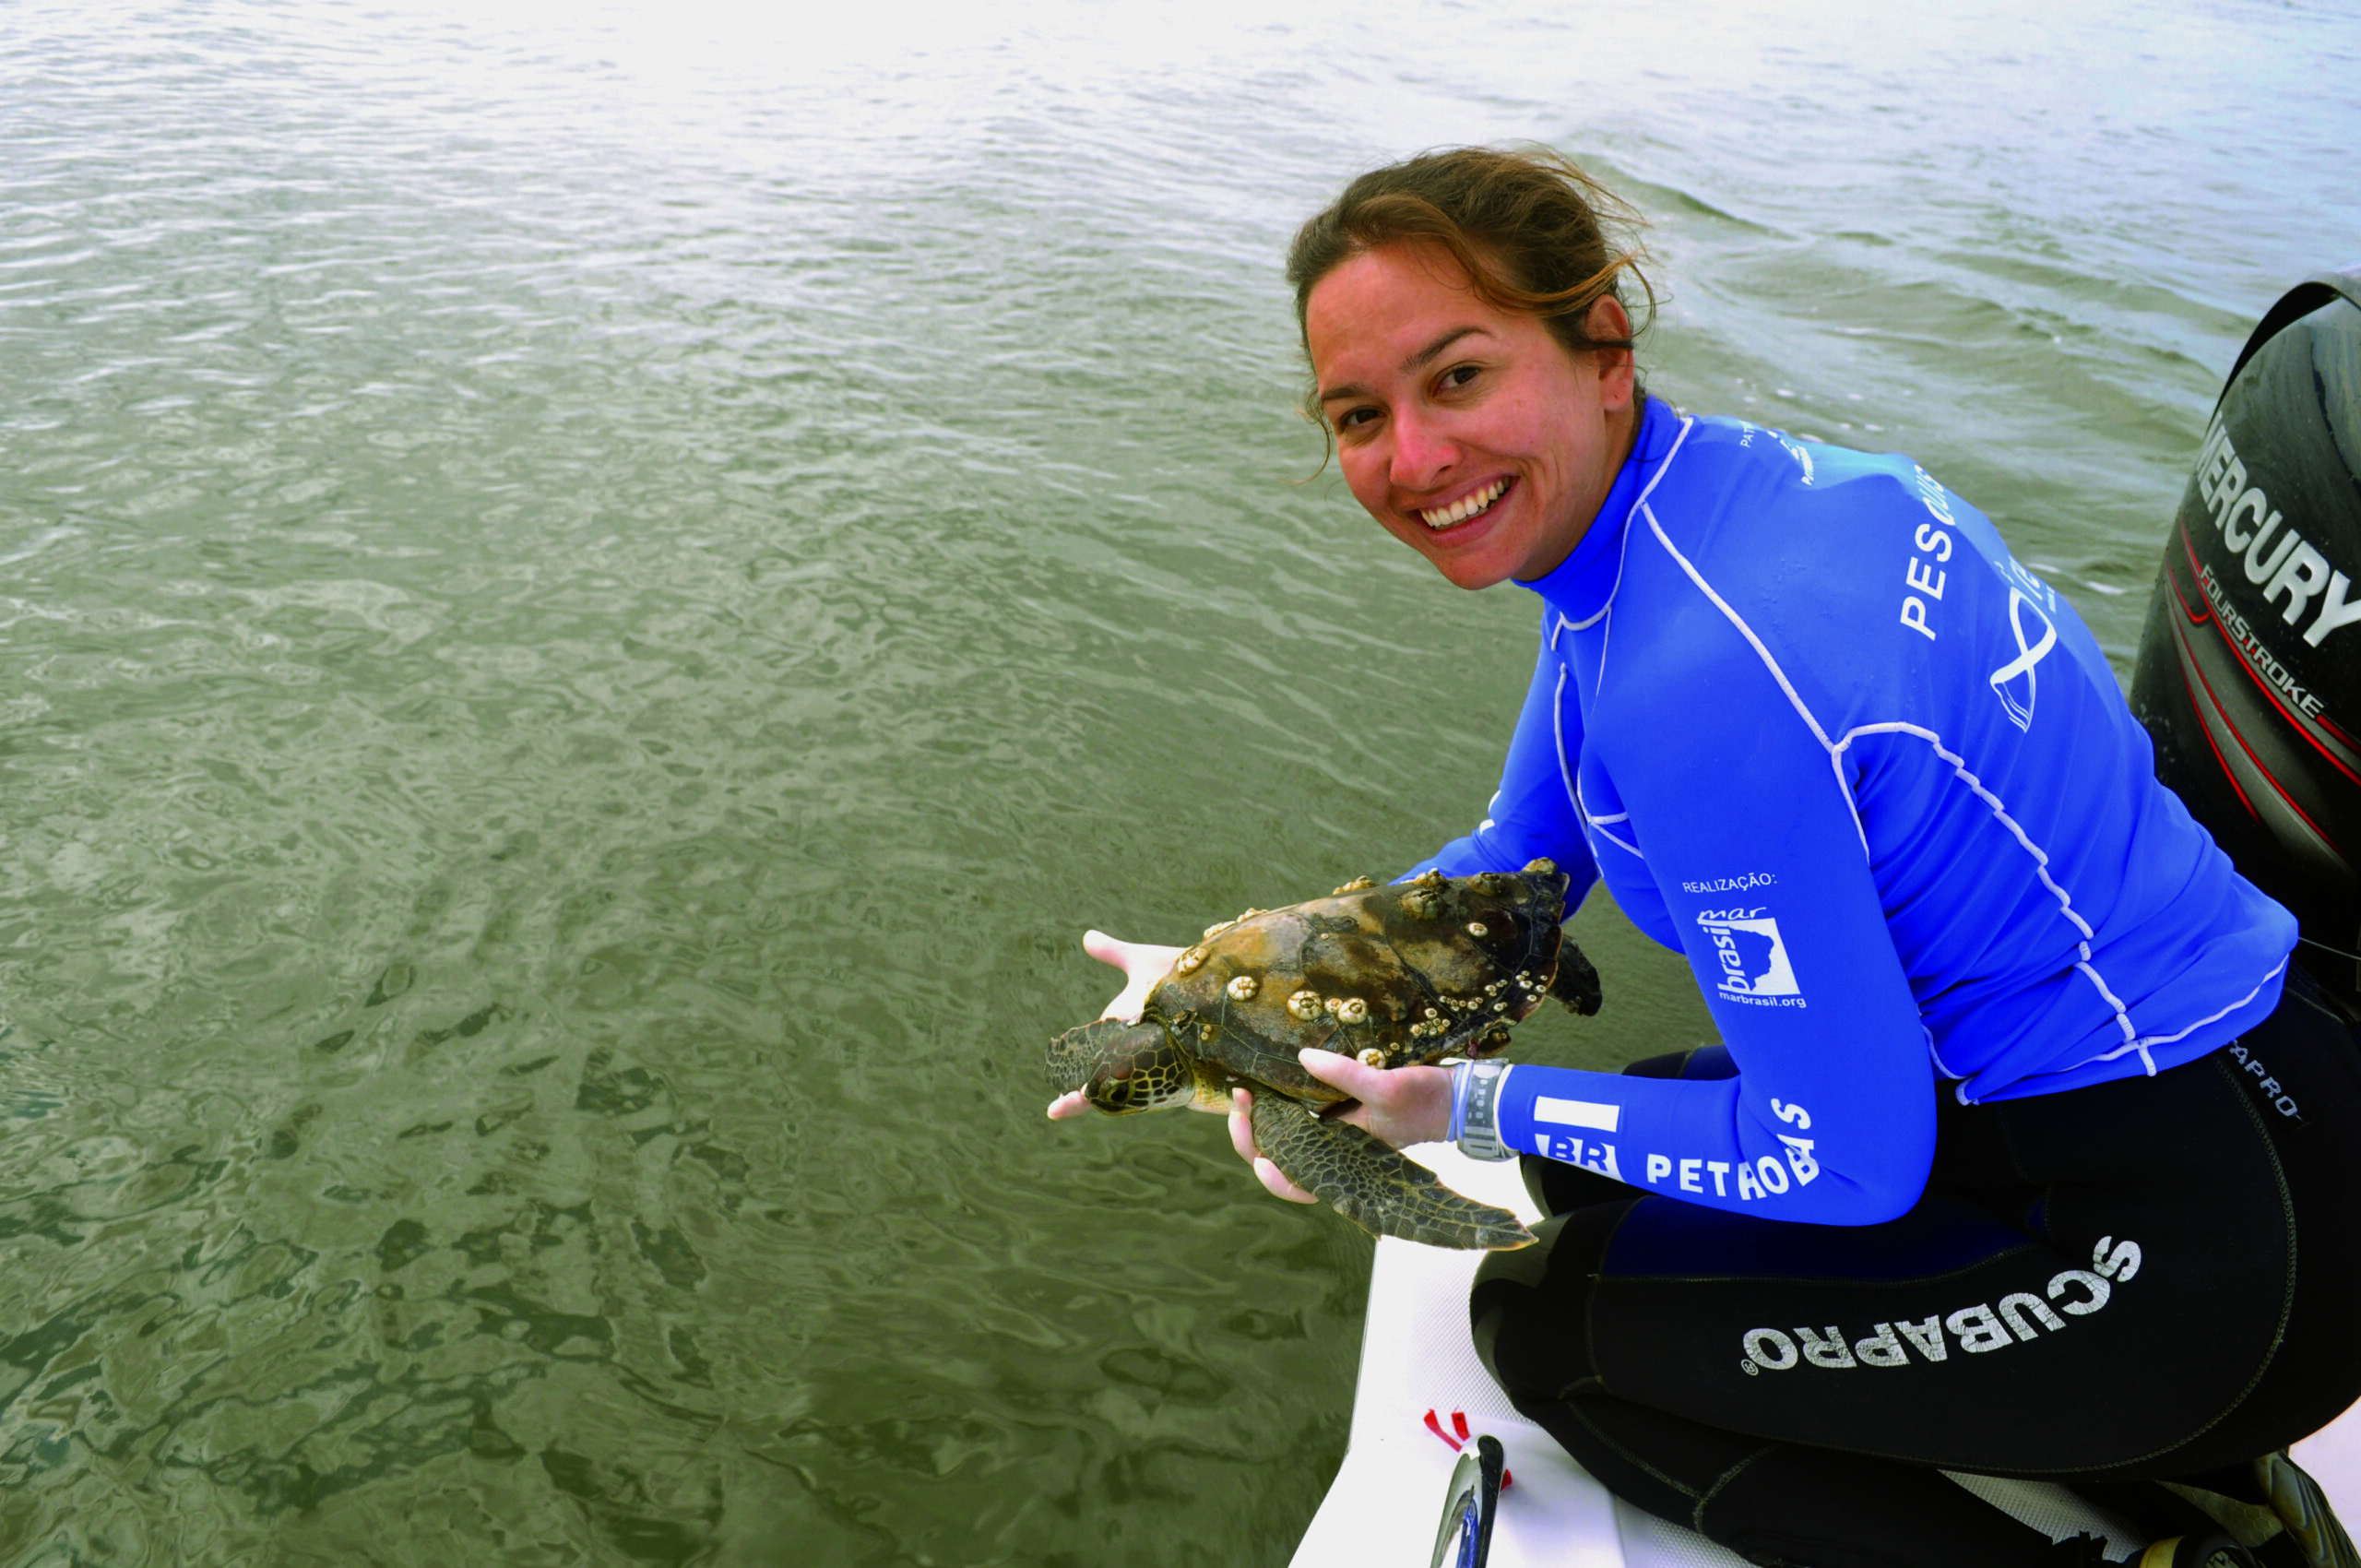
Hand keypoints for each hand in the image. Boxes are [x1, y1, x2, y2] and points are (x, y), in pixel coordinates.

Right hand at [1045, 929, 1189, 1121]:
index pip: (1094, 1068)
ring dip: (1116, 1092)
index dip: (1077, 1095)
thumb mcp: (1142, 962)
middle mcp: (1143, 1051)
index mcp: (1125, 1035)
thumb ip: (1113, 953)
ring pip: (1140, 1082)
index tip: (1053, 1111)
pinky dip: (1165, 1082)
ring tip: (1088, 1101)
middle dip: (1088, 1096)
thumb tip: (1087, 938)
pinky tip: (1143, 1094)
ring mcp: (1169, 1057)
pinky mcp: (1197, 1062)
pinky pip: (1180, 1077)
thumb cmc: (1182, 969)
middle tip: (1059, 1111)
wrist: (1224, 974)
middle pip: (1111, 1081)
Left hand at [1227, 1051, 1454, 1203]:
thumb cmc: (1423, 1101)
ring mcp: (1332, 1137)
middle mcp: (1332, 1153)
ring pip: (1284, 1140)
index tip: (1258, 1153)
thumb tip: (1303, 1057)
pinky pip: (1299, 1119)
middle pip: (1279, 1158)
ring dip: (1261, 1119)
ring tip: (1246, 1089)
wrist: (1452, 1098)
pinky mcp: (1337, 1117)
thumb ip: (1344, 1074)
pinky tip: (1269, 1085)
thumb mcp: (1385, 1086)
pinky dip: (1279, 1106)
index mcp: (1342, 1160)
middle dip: (1251, 1133)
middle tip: (1240, 1094)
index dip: (1272, 1176)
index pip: (1298, 1184)